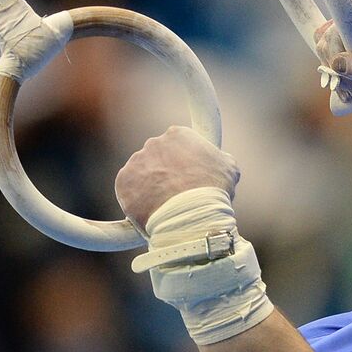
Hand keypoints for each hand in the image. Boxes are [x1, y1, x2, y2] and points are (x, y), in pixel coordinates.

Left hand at [114, 126, 240, 226]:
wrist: (190, 217)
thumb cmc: (213, 192)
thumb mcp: (229, 168)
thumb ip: (219, 158)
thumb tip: (219, 159)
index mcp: (178, 135)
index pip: (178, 144)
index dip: (185, 162)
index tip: (189, 175)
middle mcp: (154, 143)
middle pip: (159, 157)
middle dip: (166, 173)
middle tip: (178, 193)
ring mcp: (136, 161)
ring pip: (143, 173)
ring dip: (151, 186)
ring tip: (167, 206)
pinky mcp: (123, 181)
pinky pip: (129, 189)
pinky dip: (138, 199)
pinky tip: (152, 210)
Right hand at [313, 0, 351, 107]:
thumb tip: (336, 66)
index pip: (334, 29)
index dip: (333, 53)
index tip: (342, 73)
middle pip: (326, 38)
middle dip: (334, 66)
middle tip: (350, 87)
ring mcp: (351, 24)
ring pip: (325, 46)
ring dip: (334, 70)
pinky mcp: (349, 36)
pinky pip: (331, 51)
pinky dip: (336, 69)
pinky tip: (349, 81)